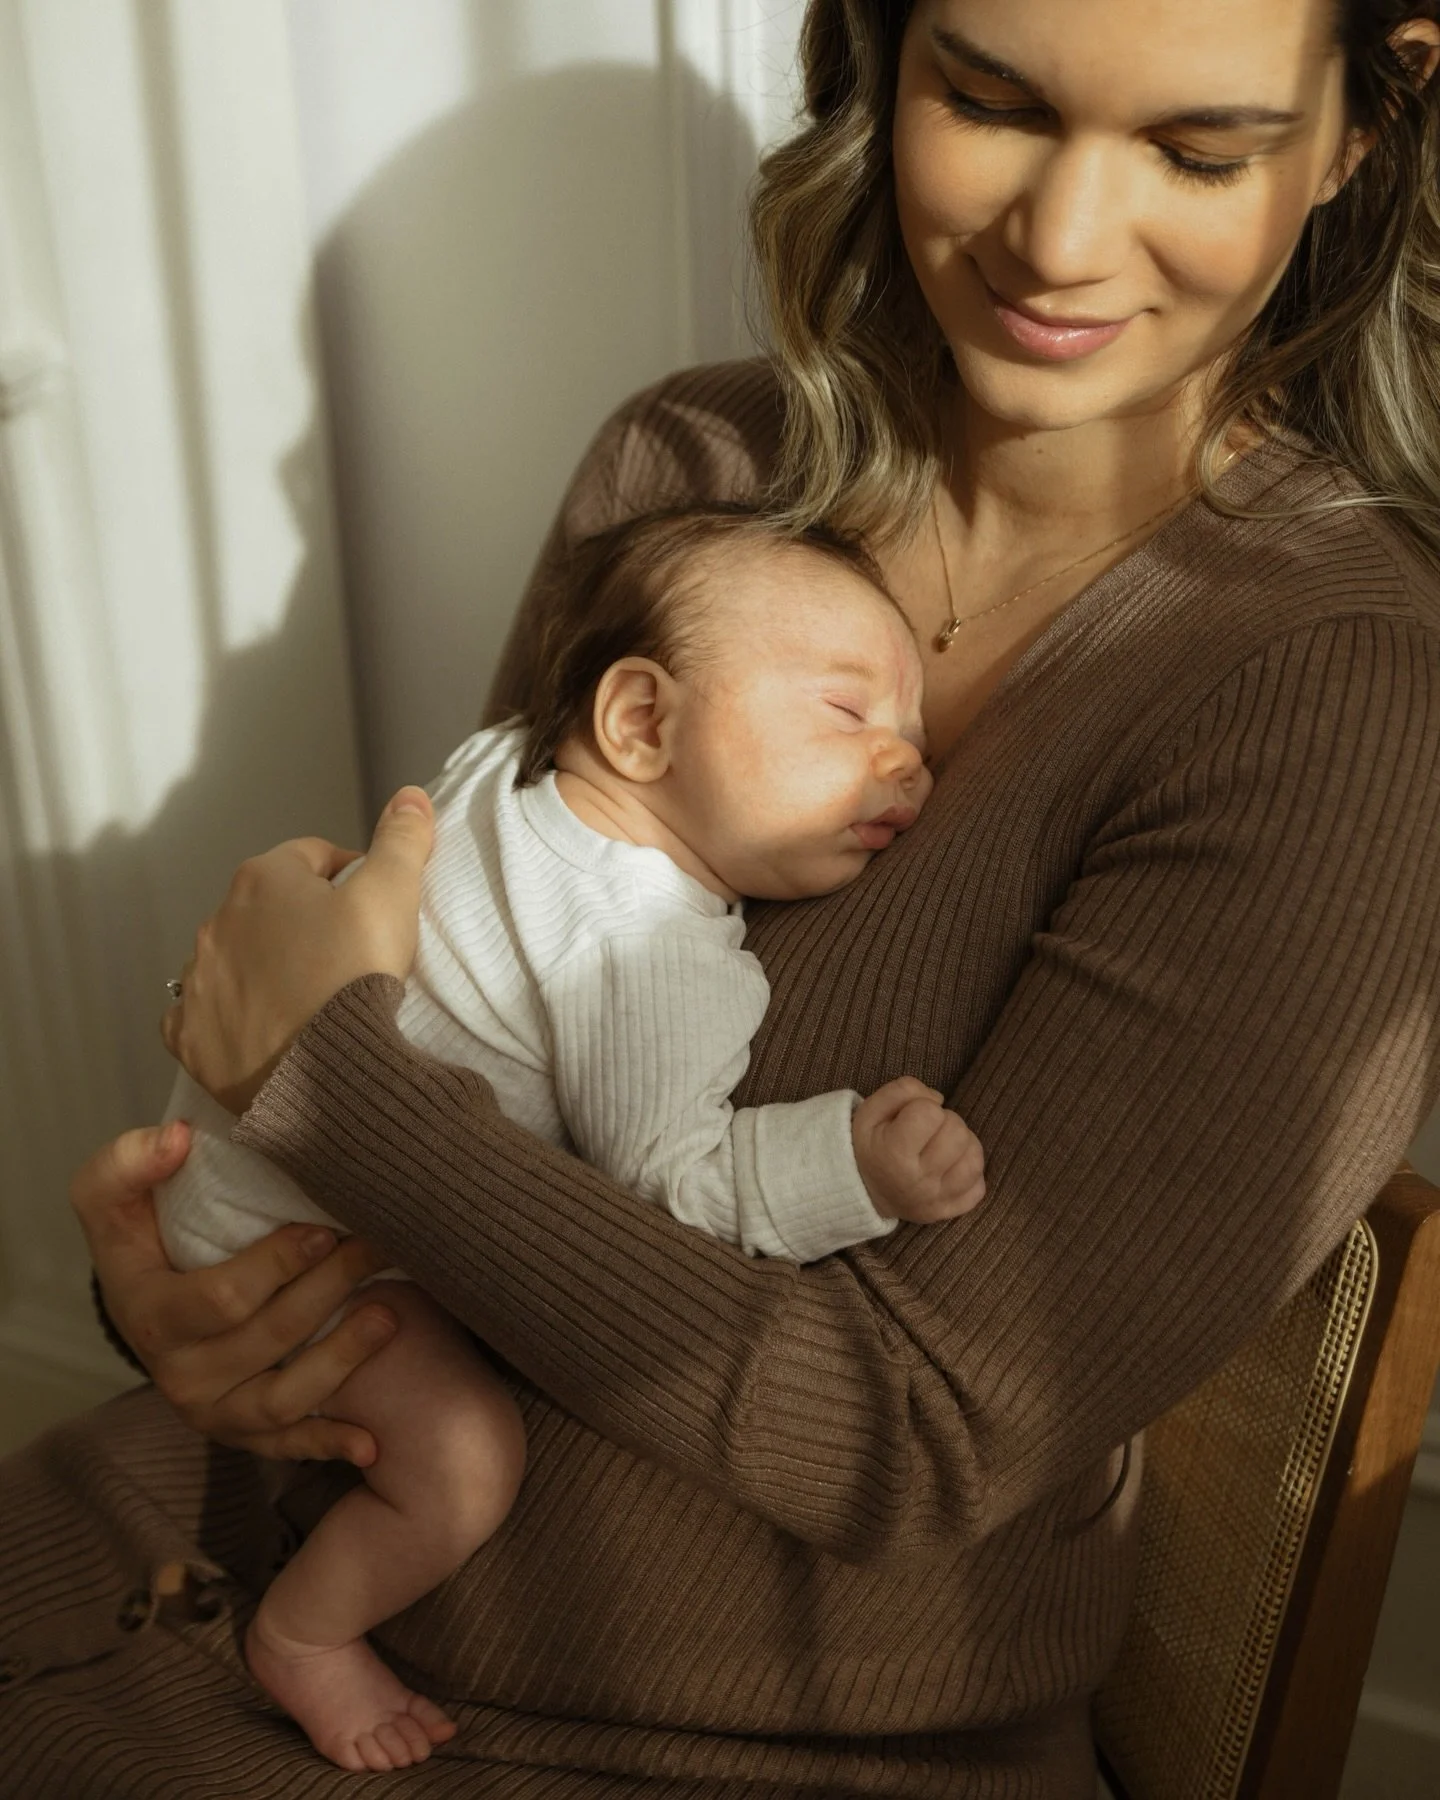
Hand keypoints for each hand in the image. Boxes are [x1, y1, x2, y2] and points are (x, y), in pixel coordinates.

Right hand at [73, 1122, 399, 1463]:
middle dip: (331, 1289)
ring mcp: (213, 1409)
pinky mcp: (240, 1431)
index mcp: (151, 1315)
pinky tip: (372, 1442)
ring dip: (343, 1360)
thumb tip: (179, 1139)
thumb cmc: (137, 1237)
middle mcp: (179, 1373)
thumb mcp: (111, 1193)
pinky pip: (285, 1446)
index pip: (222, 1299)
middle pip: (269, 1339)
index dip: (277, 1266)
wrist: (139, 1298)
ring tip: (390, 1315)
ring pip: (284, 1399)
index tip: (322, 1230)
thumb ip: (130, 1161)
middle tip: (378, 1248)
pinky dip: (328, 1445)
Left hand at [161, 787, 434, 1112]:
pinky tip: (258, 1028)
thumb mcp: (393, 896)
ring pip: (233, 958)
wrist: (327, 1074)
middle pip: (270, 907)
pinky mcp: (188, 1035)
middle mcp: (218, 921)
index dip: (349, 875)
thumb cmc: (357, 975)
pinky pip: (200, 1014)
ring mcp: (197, 979)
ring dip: (264, 967)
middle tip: (348, 956)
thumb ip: (401, 840)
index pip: (313, 856)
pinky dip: (225, 1016)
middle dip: (303, 922)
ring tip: (309, 997)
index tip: (374, 909)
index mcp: (263, 878)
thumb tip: (410, 795)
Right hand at [852, 1077, 985, 1224]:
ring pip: (974, 1159)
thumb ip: (902, 1091)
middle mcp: (917, 1181)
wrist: (863, 1191)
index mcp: (893, 1154)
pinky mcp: (949, 1211)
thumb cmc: (869, 1146)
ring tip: (942, 1145)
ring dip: (962, 1145)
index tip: (910, 1116)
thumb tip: (938, 1099)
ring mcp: (936, 1200)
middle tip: (928, 1130)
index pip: (930, 1112)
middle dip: (945, 1122)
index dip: (922, 1106)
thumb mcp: (870, 1111)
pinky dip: (969, 1173)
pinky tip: (951, 1167)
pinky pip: (979, 1188)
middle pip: (958, 1133)